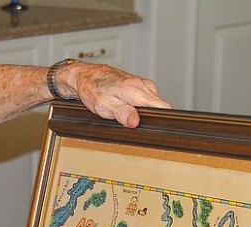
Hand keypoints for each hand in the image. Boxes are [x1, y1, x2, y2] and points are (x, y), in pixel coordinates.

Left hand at [55, 61, 170, 127]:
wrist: (86, 76)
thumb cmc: (93, 89)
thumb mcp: (105, 106)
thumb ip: (122, 114)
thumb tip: (135, 122)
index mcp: (136, 90)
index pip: (164, 106)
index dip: (163, 118)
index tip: (157, 126)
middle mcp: (143, 84)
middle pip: (160, 106)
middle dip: (151, 117)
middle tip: (134, 122)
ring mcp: (143, 83)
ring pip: (153, 102)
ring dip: (144, 111)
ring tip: (128, 113)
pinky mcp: (140, 84)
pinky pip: (148, 98)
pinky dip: (141, 105)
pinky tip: (128, 106)